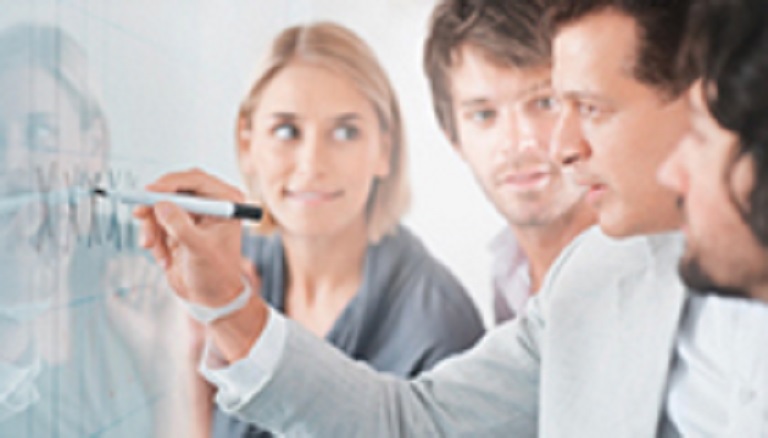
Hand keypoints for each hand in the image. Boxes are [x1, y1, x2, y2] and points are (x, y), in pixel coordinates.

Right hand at [133, 169, 245, 306]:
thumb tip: (161, 204)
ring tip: (155, 251)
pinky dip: (153, 238)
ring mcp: (192, 213)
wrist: (209, 298)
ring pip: (160, 206)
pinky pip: (155, 221)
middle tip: (139, 213)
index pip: (196, 179)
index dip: (171, 182)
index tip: (150, 192)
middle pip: (174, 188)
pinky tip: (164, 259)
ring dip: (153, 228)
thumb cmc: (215, 274)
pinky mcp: (177, 225)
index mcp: (226, 201)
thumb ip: (180, 226)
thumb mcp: (199, 250)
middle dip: (155, 205)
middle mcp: (210, 203)